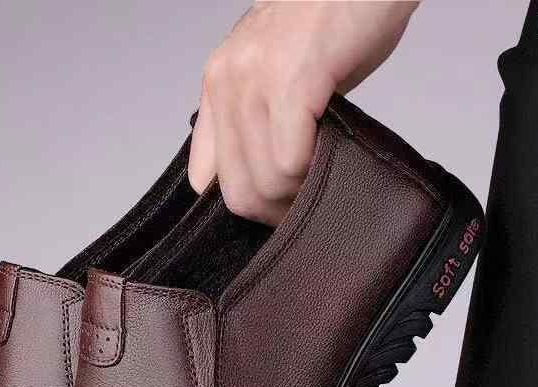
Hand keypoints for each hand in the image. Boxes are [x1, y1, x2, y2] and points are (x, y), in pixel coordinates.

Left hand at [189, 1, 419, 224]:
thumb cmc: (335, 21)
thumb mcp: (279, 73)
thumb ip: (261, 119)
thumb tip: (267, 176)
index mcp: (217, 84)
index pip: (202, 178)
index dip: (240, 202)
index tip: (272, 206)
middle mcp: (226, 82)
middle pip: (236, 192)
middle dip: (273, 213)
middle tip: (303, 209)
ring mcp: (255, 80)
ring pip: (265, 182)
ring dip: (297, 198)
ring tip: (320, 186)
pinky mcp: (291, 81)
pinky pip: (291, 162)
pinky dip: (313, 176)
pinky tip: (329, 160)